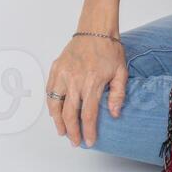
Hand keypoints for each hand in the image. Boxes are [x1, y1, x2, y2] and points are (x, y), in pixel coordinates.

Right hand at [45, 33, 126, 147]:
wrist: (95, 29)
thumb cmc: (109, 50)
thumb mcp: (121, 72)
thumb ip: (118, 94)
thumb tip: (114, 114)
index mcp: (92, 82)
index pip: (88, 114)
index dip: (88, 131)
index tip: (88, 142)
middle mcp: (75, 79)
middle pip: (69, 113)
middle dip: (72, 131)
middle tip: (74, 142)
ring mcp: (63, 73)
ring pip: (55, 103)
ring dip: (57, 120)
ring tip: (62, 131)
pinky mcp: (56, 67)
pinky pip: (50, 90)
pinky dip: (51, 103)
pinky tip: (55, 112)